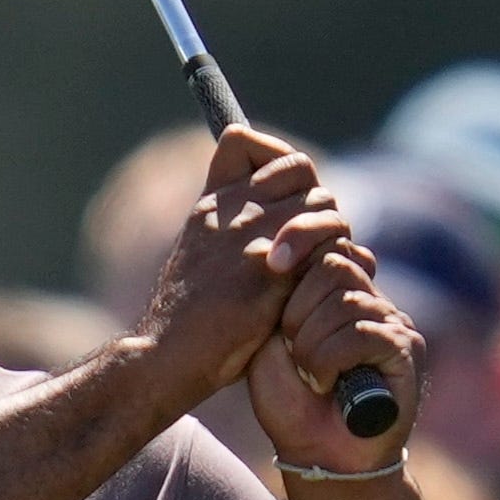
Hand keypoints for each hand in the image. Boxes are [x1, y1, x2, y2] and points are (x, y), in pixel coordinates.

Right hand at [134, 127, 341, 411]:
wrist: (165, 357)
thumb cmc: (190, 319)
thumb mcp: (200, 255)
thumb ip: (234, 224)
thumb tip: (282, 211)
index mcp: (210, 203)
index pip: (249, 142)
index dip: (283, 167)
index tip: (286, 200)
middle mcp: (229, 208)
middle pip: (301, 170)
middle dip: (316, 206)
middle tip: (309, 247)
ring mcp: (249, 234)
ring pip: (323, 205)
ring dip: (329, 238)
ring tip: (311, 272)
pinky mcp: (270, 269)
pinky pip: (329, 247)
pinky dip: (333, 268)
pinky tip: (313, 294)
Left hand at [248, 200, 424, 478]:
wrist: (319, 454)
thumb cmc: (289, 400)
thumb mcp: (269, 342)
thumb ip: (282, 298)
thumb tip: (294, 255)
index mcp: (337, 292)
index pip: (325, 244)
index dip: (298, 245)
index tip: (273, 263)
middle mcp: (369, 300)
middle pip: (334, 265)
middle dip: (298, 309)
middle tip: (292, 350)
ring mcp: (392, 322)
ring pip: (345, 301)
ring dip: (311, 342)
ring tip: (309, 374)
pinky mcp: (405, 349)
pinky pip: (364, 332)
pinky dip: (331, 359)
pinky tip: (326, 383)